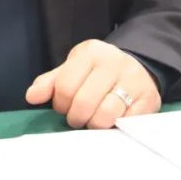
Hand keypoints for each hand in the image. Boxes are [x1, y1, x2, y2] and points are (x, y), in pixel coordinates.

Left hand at [25, 39, 161, 129]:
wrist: (137, 68)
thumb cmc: (98, 72)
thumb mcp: (73, 69)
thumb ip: (51, 83)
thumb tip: (31, 97)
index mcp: (90, 52)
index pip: (65, 87)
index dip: (60, 104)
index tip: (65, 107)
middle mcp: (113, 62)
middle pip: (83, 103)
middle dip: (76, 118)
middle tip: (78, 118)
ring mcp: (134, 80)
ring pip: (105, 115)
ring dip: (95, 125)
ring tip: (94, 120)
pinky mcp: (149, 99)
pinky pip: (125, 123)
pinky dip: (115, 127)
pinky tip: (112, 120)